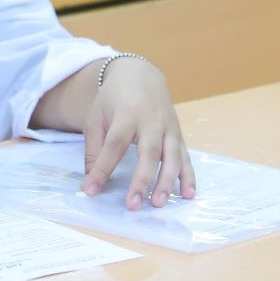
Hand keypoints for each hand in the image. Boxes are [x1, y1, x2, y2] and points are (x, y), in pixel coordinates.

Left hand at [81, 58, 195, 208]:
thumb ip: (94, 149)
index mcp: (126, 115)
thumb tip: (91, 182)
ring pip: (172, 157)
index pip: (114, 145)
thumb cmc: (113, 100)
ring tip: (158, 204)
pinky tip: (188, 194)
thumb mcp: (96, 118)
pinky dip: (189, 176)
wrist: (140, 75)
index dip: (102, 169)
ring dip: (167, 182)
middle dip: (141, 180)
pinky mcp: (179, 135)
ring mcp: (169, 128)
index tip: (91, 190)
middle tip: (133, 205)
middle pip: (149, 153)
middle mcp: (151, 121)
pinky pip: (186, 157)